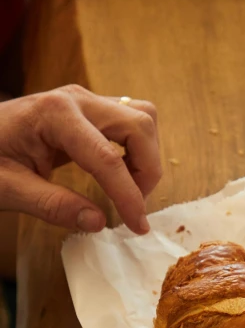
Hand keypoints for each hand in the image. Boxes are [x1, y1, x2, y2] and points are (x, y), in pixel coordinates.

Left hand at [0, 85, 161, 233]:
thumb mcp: (8, 189)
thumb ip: (52, 205)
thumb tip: (98, 222)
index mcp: (55, 115)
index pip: (108, 158)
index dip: (129, 196)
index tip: (138, 227)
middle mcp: (77, 100)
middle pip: (140, 126)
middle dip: (147, 170)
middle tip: (133, 205)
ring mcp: (85, 101)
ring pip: (142, 119)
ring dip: (146, 156)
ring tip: (129, 188)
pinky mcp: (90, 110)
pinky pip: (130, 121)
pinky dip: (137, 149)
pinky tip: (121, 174)